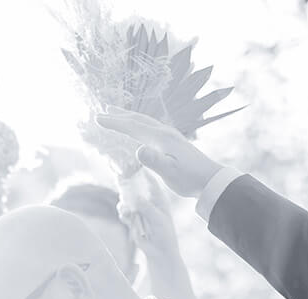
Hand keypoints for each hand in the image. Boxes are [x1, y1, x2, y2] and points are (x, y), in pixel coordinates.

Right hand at [95, 108, 219, 197]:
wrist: (210, 179)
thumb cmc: (189, 178)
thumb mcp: (169, 172)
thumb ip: (154, 160)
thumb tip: (138, 150)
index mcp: (160, 137)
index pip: (132, 126)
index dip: (114, 122)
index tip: (98, 118)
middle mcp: (164, 132)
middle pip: (138, 119)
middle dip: (119, 115)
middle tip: (102, 110)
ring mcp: (169, 136)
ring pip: (144, 122)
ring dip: (129, 117)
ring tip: (117, 114)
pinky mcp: (173, 142)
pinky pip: (150, 127)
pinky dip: (139, 124)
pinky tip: (139, 129)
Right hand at [119, 172, 179, 259]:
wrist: (159, 252)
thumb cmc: (164, 234)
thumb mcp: (158, 219)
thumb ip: (146, 208)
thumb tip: (134, 198)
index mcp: (158, 197)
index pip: (148, 180)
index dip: (140, 172)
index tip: (130, 165)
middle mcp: (148, 201)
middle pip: (135, 187)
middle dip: (126, 185)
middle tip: (118, 179)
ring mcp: (139, 210)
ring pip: (127, 199)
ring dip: (124, 202)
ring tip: (125, 208)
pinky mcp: (132, 219)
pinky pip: (124, 212)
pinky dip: (123, 213)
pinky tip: (126, 217)